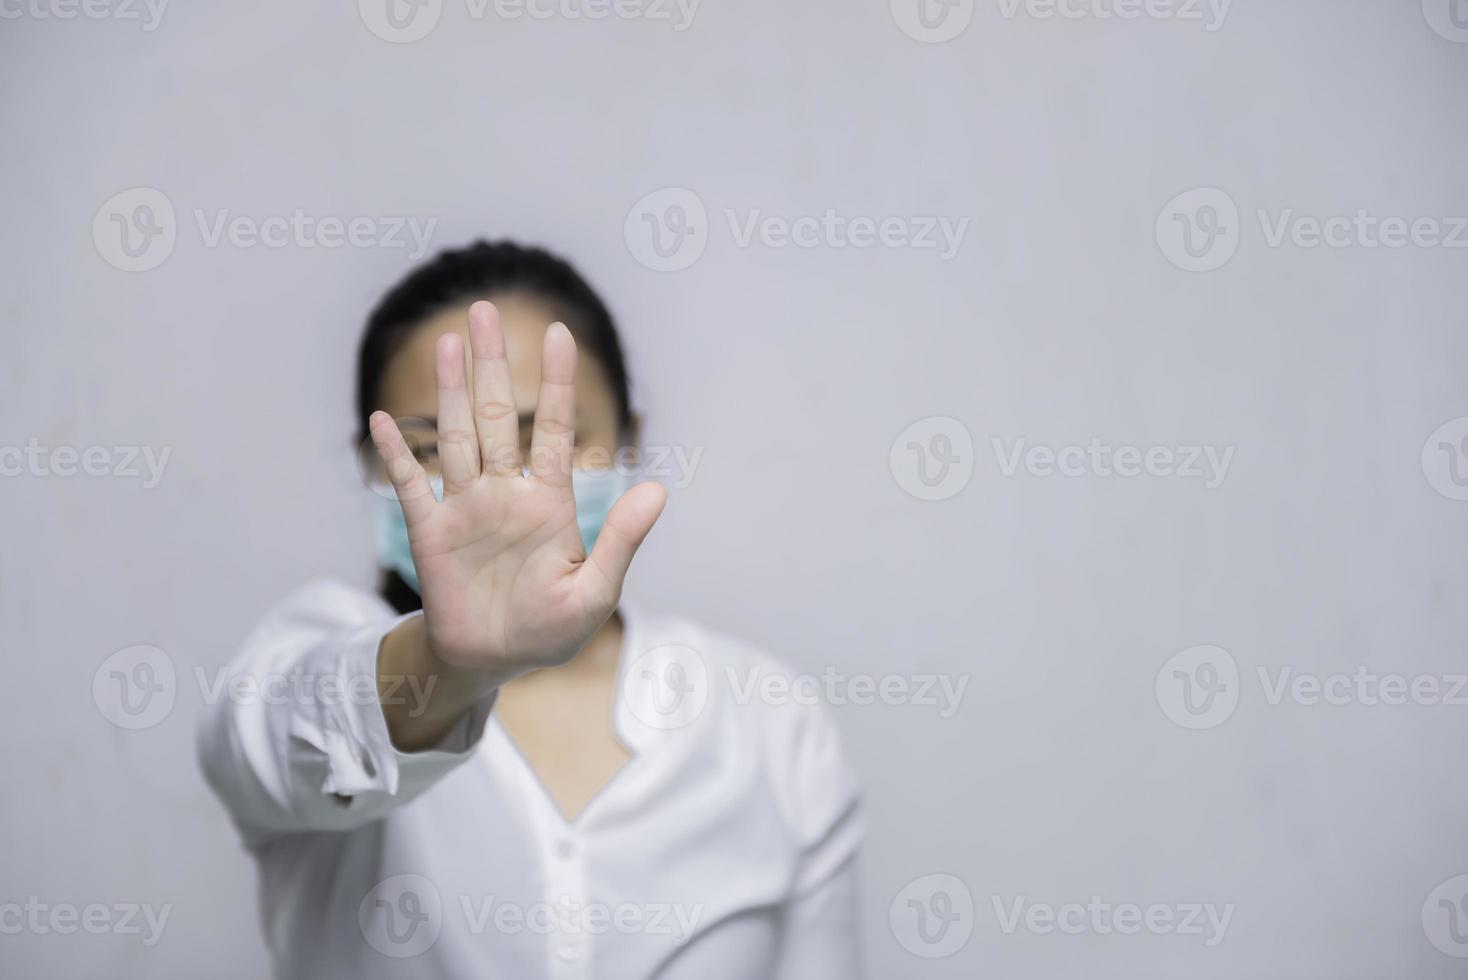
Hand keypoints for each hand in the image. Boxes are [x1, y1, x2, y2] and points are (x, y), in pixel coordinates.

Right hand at [369, 300, 666, 685]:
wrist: (494, 661)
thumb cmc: (550, 629)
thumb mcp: (595, 592)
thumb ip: (622, 541)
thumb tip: (659, 489)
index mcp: (551, 502)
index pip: (557, 430)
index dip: (558, 383)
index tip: (560, 334)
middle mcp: (506, 493)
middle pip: (499, 416)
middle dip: (493, 364)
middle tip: (485, 310)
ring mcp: (466, 508)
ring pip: (457, 436)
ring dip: (450, 391)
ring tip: (448, 341)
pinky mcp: (431, 533)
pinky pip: (411, 487)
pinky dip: (398, 456)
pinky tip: (384, 421)